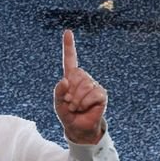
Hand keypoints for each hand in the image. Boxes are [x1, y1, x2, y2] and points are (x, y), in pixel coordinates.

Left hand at [52, 30, 106, 145]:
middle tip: (70, 104)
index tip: (68, 32)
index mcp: (72, 78)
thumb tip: (65, 80)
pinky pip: (92, 94)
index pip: (70, 60)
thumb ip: (58, 92)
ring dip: (76, 101)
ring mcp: (93, 85)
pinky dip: (85, 103)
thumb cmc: (68, 115)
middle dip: (70, 93)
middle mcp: (84, 78)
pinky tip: (85, 108)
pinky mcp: (101, 94)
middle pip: (76, 76)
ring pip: (84, 86)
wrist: (80, 129)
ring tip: (77, 108)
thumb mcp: (58, 104)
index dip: (68, 46)